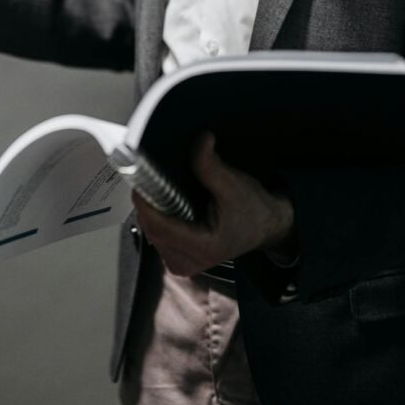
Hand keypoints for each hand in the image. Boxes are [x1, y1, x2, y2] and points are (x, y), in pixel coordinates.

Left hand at [133, 132, 294, 276]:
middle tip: (150, 177)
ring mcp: (182, 264)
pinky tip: (169, 204)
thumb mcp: (234, 185)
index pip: (159, 226)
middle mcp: (189, 262)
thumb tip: (200, 140)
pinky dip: (158, 218)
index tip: (139, 179)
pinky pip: (157, 236)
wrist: (265, 227)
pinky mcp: (178, 260)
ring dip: (153, 209)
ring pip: (151, 232)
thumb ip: (210, 166)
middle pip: (152, 228)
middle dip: (149, 202)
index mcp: (203, 248)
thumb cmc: (252, 208)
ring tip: (162, 190)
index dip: (145, 202)